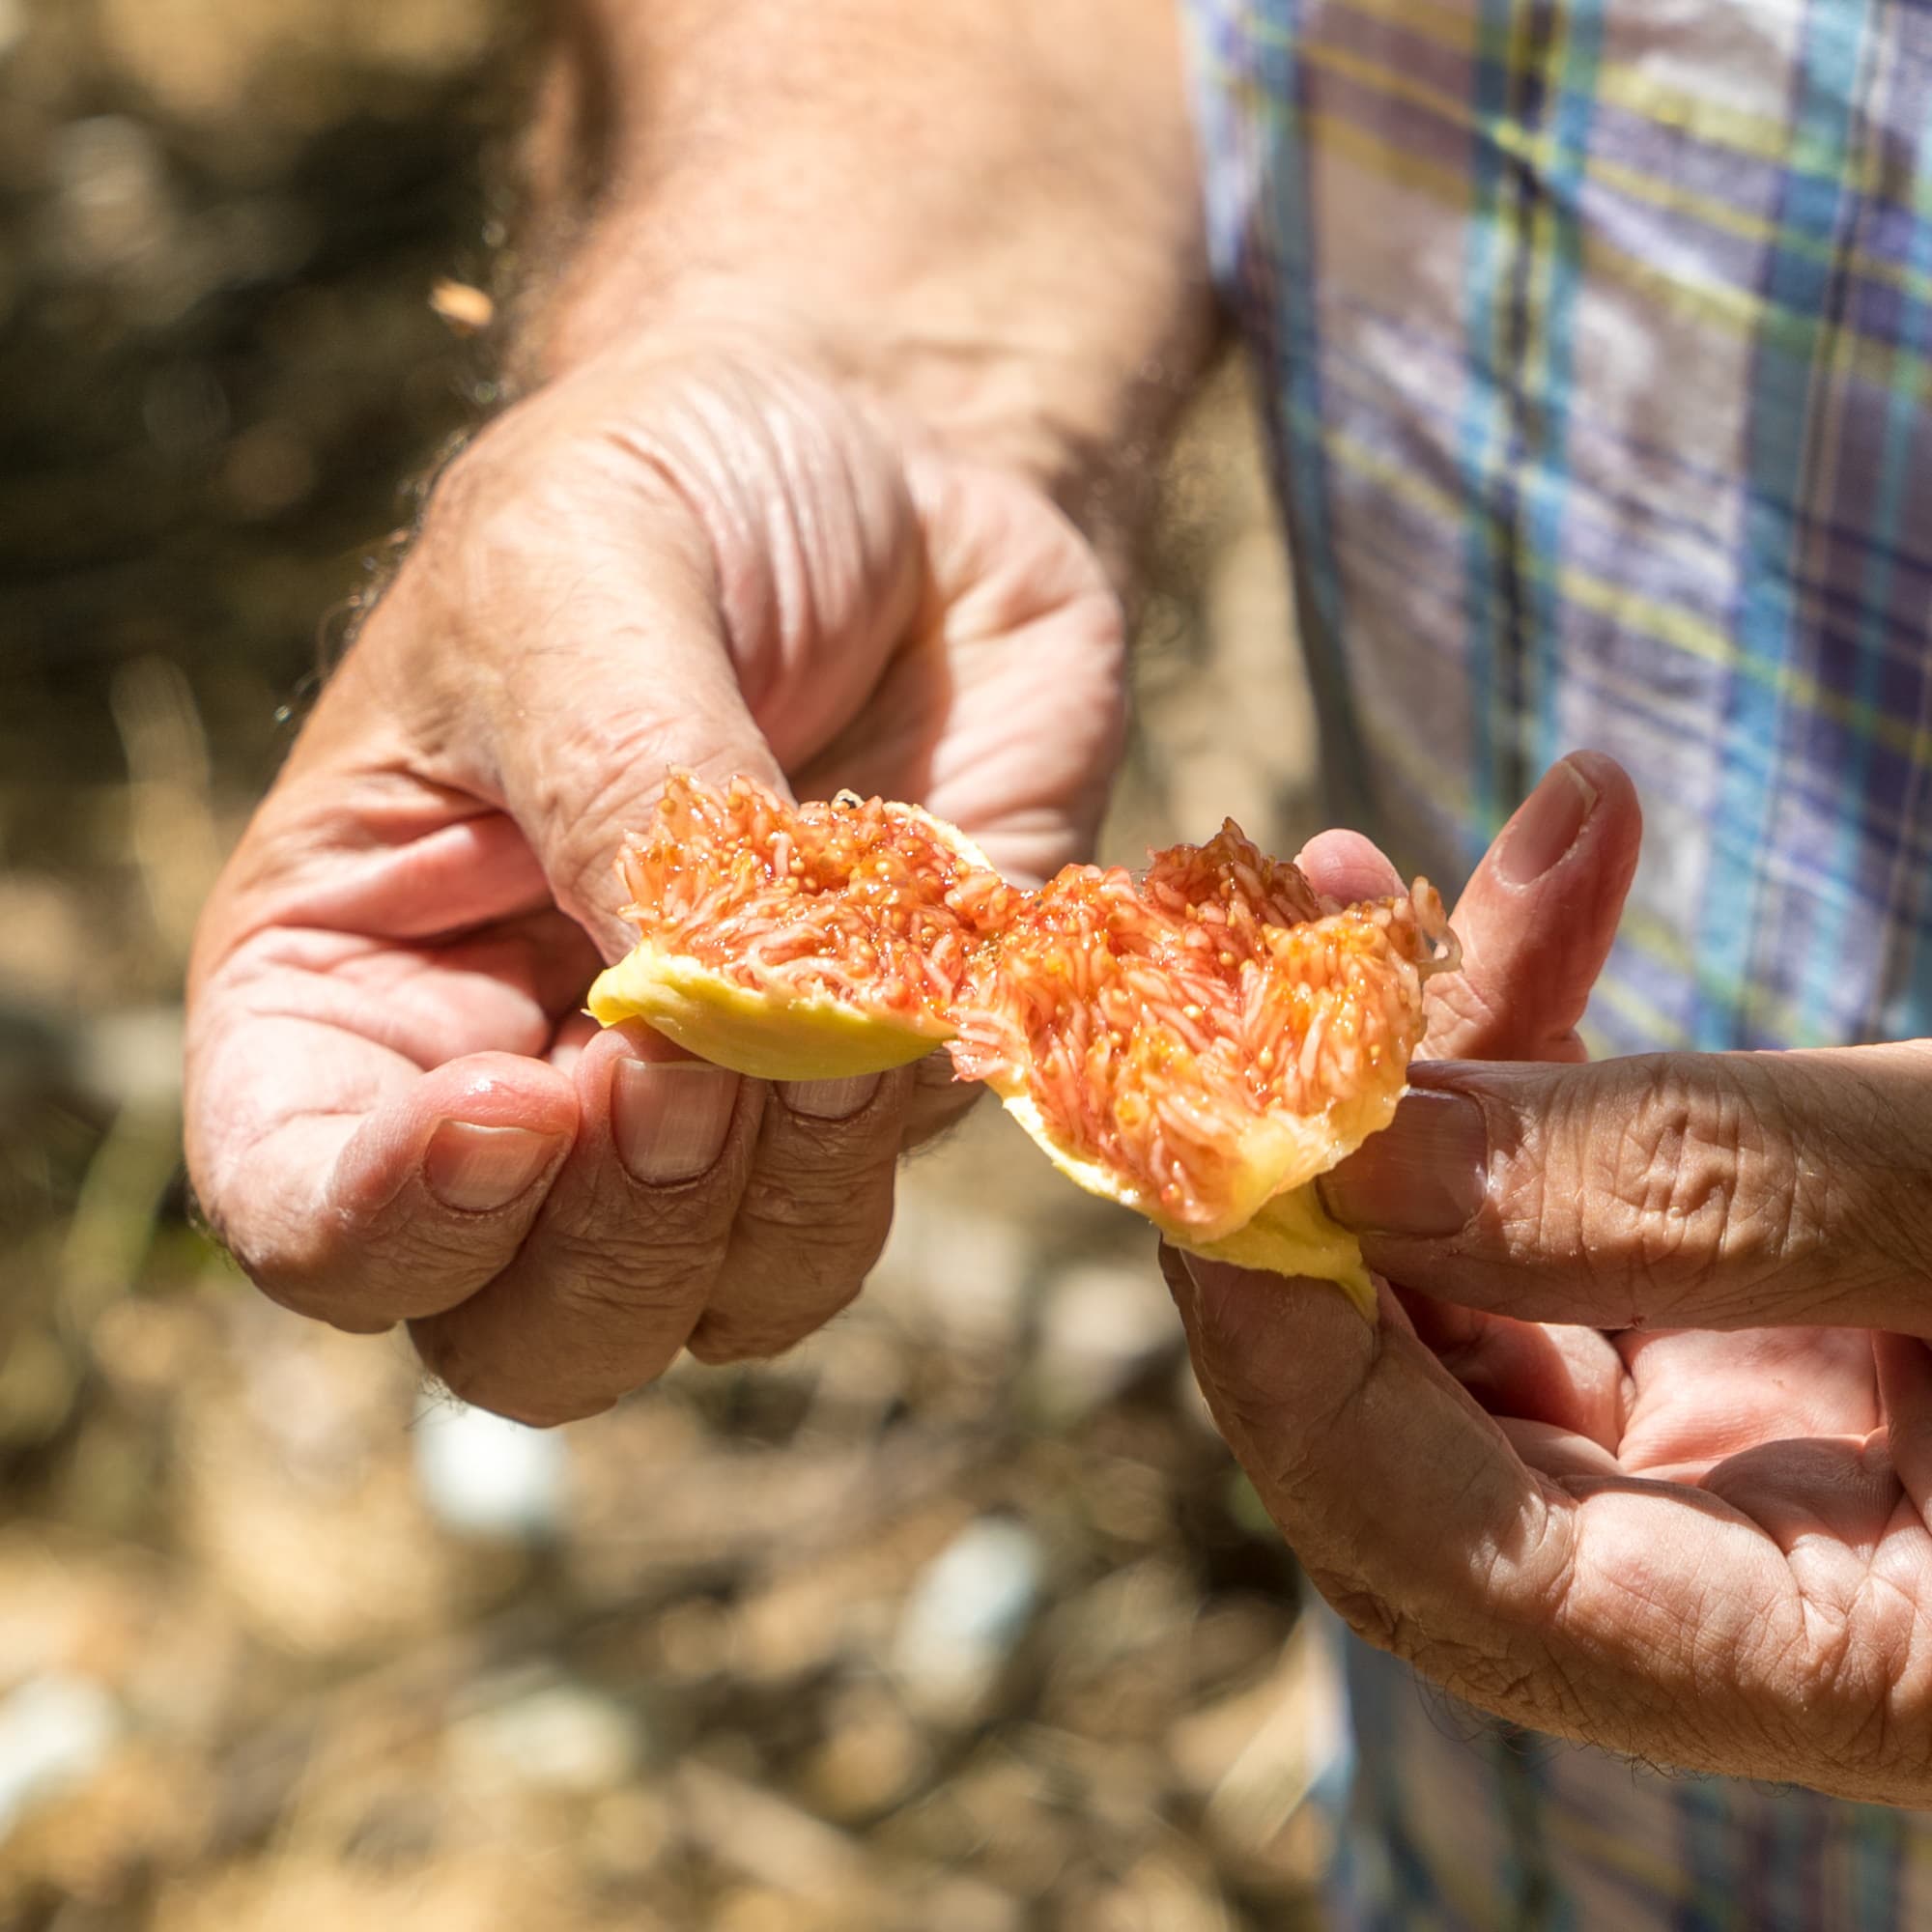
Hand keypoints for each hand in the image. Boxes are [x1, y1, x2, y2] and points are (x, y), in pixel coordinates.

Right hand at [186, 341, 1124, 1422]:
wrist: (892, 471)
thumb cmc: (674, 491)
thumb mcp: (580, 572)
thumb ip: (623, 790)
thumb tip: (706, 1023)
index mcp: (359, 973)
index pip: (304, 1206)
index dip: (392, 1219)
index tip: (517, 1106)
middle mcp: (517, 1083)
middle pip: (524, 1329)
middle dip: (615, 1239)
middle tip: (687, 1075)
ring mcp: (706, 1109)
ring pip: (716, 1306)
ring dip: (777, 1203)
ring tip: (831, 1001)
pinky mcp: (867, 1087)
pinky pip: (873, 1206)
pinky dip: (899, 1128)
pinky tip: (914, 976)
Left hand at [1169, 753, 1931, 1802]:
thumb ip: (1679, 1189)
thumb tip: (1336, 1145)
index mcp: (1822, 1660)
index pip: (1446, 1560)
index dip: (1290, 1348)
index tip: (1207, 1130)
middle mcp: (1738, 1584)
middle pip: (1409, 1420)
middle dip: (1321, 1175)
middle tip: (1261, 963)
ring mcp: (1730, 1460)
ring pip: (1468, 1280)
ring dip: (1426, 1063)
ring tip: (1378, 865)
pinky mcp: (1741, 1334)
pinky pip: (1568, 1205)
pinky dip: (1552, 1044)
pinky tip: (1569, 849)